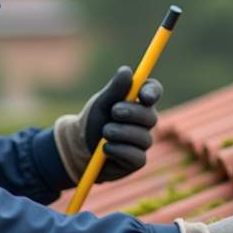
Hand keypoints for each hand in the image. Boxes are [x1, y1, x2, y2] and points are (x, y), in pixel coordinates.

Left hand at [55, 66, 162, 183]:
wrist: (80, 148)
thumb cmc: (93, 121)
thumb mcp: (101, 103)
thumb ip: (115, 89)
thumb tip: (126, 71)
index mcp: (138, 102)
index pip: (153, 92)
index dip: (152, 92)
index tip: (143, 95)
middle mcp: (145, 122)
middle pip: (150, 116)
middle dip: (132, 113)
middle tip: (114, 111)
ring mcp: (142, 142)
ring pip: (142, 137)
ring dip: (120, 133)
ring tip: (104, 132)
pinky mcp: (137, 161)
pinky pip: (136, 156)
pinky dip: (118, 150)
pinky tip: (105, 149)